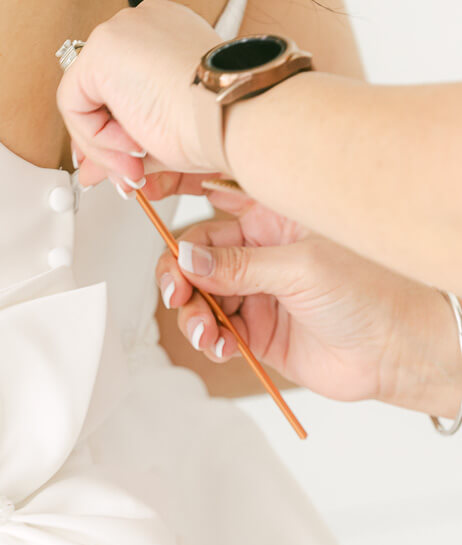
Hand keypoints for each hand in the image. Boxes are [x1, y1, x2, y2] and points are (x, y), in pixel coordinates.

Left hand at [57, 0, 226, 190]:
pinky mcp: (100, 50)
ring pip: (84, 99)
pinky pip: (74, 104)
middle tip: (128, 174)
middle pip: (99, 91)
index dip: (117, 129)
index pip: (121, 83)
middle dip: (106, 142)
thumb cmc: (221, 124)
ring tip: (139, 165)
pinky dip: (96, 137)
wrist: (236, 116)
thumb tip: (90, 171)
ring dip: (106, 145)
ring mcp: (120, 32)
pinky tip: (132, 146)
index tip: (130, 162)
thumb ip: (124, 147)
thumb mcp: (164, 135)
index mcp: (165, 35)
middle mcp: (141, 25)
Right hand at [155, 186, 461, 415]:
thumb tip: (186, 260)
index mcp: (273, 219)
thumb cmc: (371, 293)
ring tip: (205, 330)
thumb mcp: (299, 268)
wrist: (398, 351)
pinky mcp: (258, 331)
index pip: (213, 200)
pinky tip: (219, 344)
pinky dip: (209, 338)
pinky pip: (216, 331)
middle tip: (178, 292)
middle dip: (179, 274)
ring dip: (193, 313)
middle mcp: (261, 253)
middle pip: (196, 256)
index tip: (145, 195)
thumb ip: (237, 266)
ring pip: (201, 297)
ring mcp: (258, 292)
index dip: (178, 193)